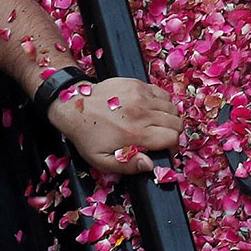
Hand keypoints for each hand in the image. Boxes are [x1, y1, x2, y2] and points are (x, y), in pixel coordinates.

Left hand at [47, 74, 183, 174]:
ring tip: (157, 124)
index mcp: (134, 133)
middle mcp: (141, 113)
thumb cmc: (88, 136)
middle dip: (173, 133)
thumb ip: (128, 165)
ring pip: (172, 107)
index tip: (166, 150)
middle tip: (162, 138)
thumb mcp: (102, 160)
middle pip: (176, 122)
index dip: (173, 147)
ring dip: (169, 118)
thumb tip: (150, 165)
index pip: (171, 138)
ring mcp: (141, 96)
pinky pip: (162, 93)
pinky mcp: (138, 84)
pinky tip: (152, 110)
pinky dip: (163, 103)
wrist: (75, 107)